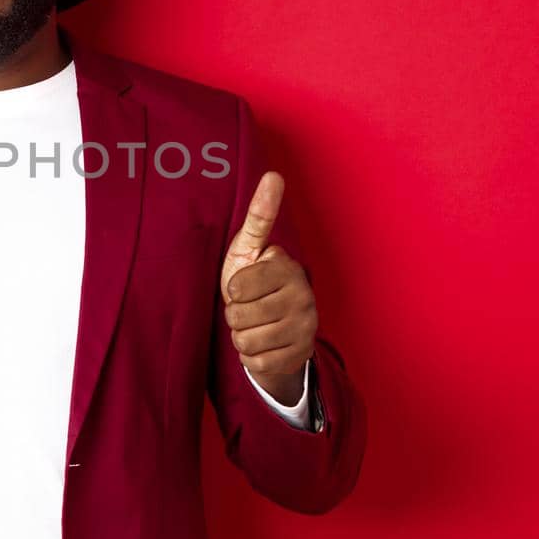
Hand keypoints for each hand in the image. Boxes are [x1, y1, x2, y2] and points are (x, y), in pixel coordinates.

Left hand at [220, 171, 316, 399]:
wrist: (273, 327)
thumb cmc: (254, 282)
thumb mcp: (249, 248)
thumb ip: (260, 215)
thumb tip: (274, 175)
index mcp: (288, 267)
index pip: (237, 288)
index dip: (231, 291)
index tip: (244, 286)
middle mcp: (304, 296)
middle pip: (239, 317)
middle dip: (235, 316)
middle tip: (249, 308)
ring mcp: (307, 327)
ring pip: (247, 342)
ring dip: (242, 337)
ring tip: (255, 325)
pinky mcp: (302, 355)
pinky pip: (257, 364)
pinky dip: (252, 358)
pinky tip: (264, 345)